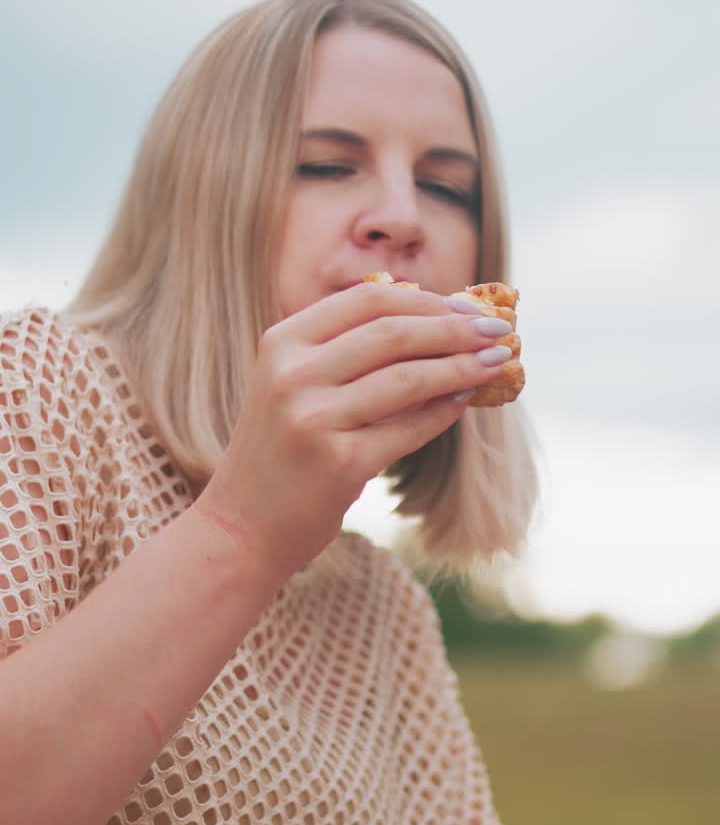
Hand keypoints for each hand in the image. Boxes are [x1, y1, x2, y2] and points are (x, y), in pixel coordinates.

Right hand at [195, 283, 513, 577]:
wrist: (242, 526)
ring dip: (463, 367)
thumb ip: (347, 350)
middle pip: (394, 332)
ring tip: (496, 362)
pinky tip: (465, 402)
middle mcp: (293, 374)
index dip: (426, 299)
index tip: (466, 305)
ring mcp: (314, 419)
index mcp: (282, 342)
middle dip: (456, 327)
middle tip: (498, 330)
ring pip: (409, 378)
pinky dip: (444, 411)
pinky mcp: (340, 463)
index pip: (367, 299)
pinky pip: (410, 428)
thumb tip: (438, 322)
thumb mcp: (294, 385)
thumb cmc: (281, 451)